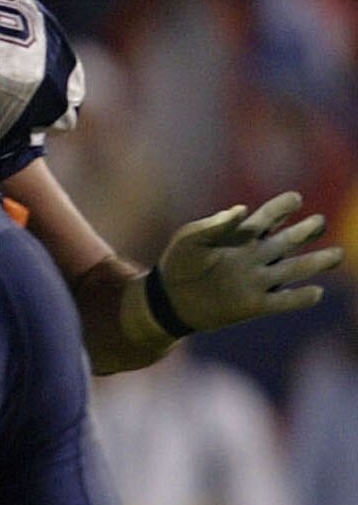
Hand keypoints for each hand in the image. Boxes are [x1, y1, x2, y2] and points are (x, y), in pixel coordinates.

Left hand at [151, 191, 342, 332]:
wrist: (167, 299)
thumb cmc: (177, 263)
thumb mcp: (189, 238)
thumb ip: (214, 225)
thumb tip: (242, 209)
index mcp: (242, 235)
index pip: (270, 217)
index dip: (283, 207)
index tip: (294, 199)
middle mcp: (257, 255)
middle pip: (289, 240)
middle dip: (306, 230)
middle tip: (318, 222)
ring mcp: (259, 280)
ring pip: (295, 269)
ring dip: (317, 262)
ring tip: (337, 254)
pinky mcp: (255, 305)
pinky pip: (284, 301)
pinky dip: (300, 297)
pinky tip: (316, 292)